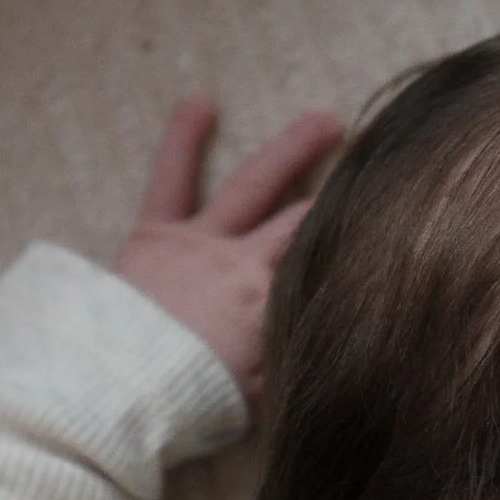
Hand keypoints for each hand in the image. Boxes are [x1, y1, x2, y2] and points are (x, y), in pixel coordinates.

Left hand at [113, 96, 342, 406]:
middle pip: (302, 218)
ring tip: (324, 119)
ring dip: (292, 149)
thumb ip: (289, 358)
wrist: (119, 389)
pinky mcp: (155, 232)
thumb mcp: (256, 394)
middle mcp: (244, 262)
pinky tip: (201, 99)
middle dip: (341, 190)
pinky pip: (171, 175)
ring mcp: (200, 240)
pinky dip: (184, 137)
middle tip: (373, 164)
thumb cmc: (189, 399)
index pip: (320, 258)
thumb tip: (330, 344)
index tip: (381, 221)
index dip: (351, 239)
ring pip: (254, 184)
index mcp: (270, 302)